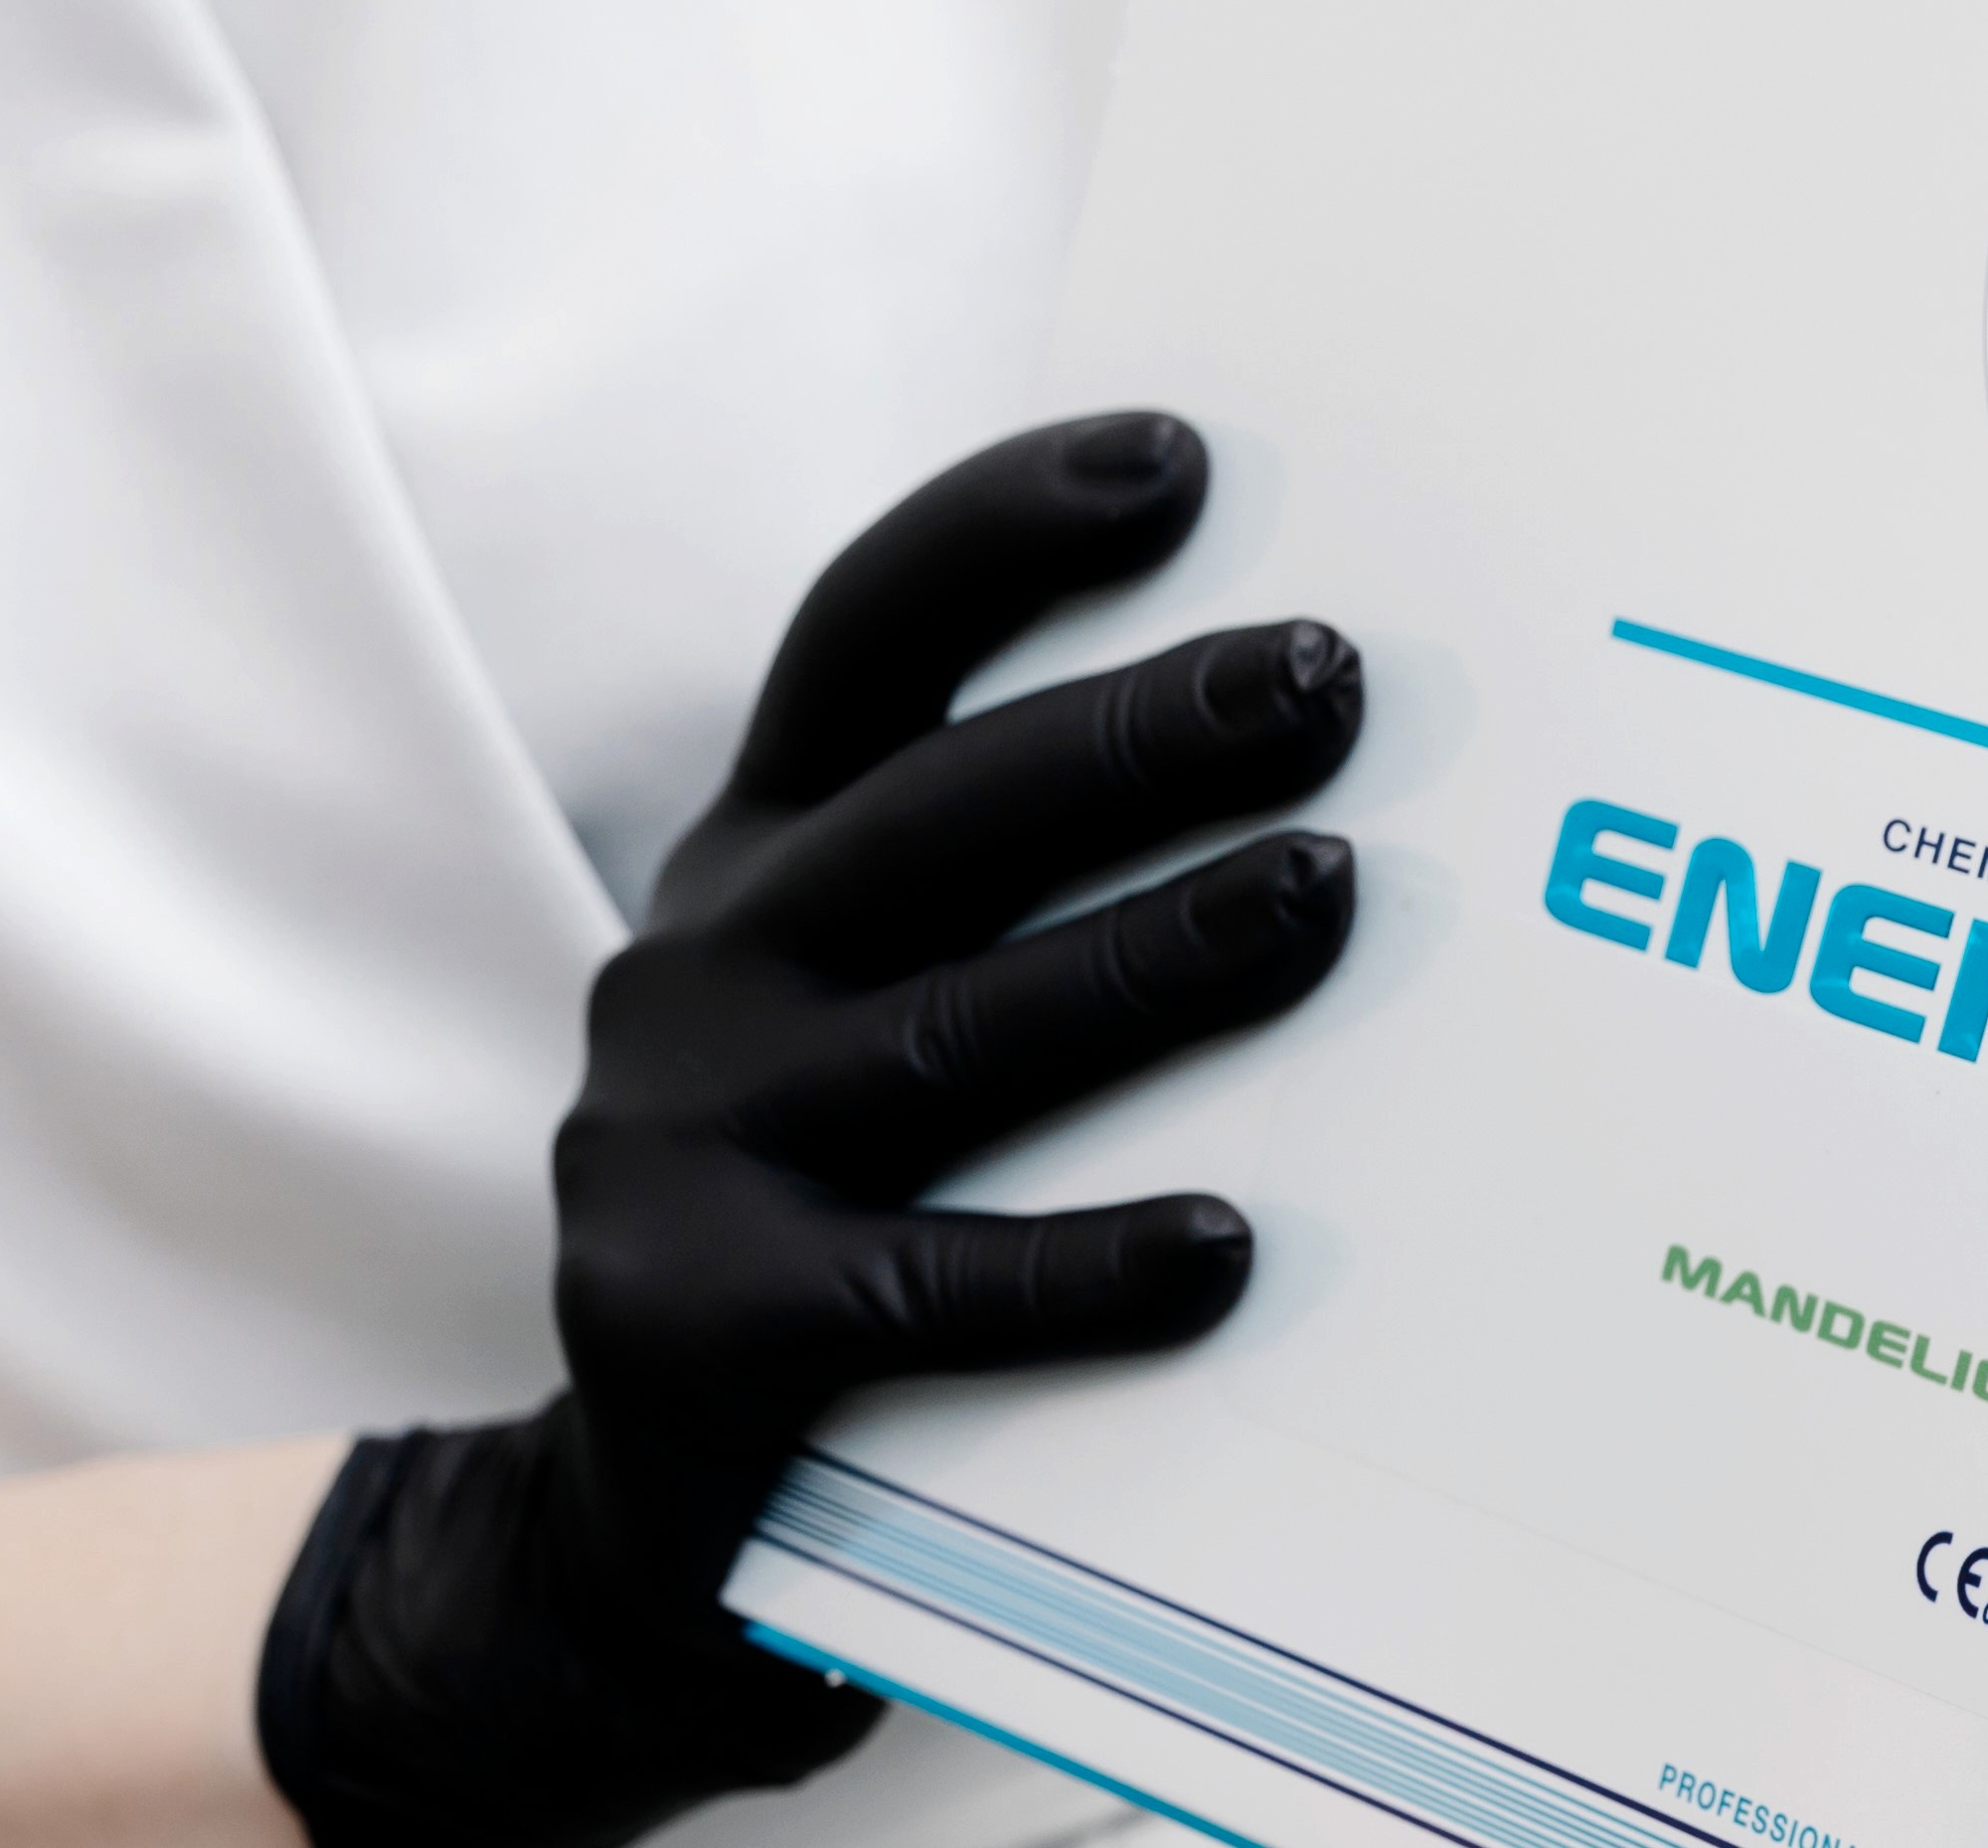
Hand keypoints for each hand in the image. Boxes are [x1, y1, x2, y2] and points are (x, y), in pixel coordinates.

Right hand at [256, 413, 1366, 1847]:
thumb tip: (1335, 766)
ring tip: (1331, 894)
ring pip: (952, 1034)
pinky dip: (1084, 1268)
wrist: (652, 1529)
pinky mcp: (694, 1326)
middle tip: (1325, 677)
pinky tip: (1231, 1250)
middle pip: (933, 814)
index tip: (1179, 458)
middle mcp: (702, 967)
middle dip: (1138, 733)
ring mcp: (681, 1142)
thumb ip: (1030, 894)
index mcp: (762, 858)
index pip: (866, 639)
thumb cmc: (857, 1217)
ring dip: (1151, 961)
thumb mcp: (896, 1014)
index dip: (1004, 532)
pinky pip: (926, 1289)